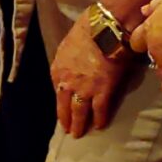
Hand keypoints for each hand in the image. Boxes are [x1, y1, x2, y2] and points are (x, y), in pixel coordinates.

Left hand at [51, 12, 132, 138]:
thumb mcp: (68, 45)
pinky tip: (100, 125)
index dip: (61, 103)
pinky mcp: (102, 91)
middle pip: (65, 106)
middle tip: (69, 131)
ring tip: (79, 134)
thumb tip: (74, 68)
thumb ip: (68, 61)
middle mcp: (68, 82)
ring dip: (79, 124)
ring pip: (80, 112)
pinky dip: (99, 119)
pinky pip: (99, 110)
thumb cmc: (88, 30)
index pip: (57, 92)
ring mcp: (85, 88)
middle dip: (66, 120)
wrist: (105, 27)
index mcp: (58, 70)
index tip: (63, 111)